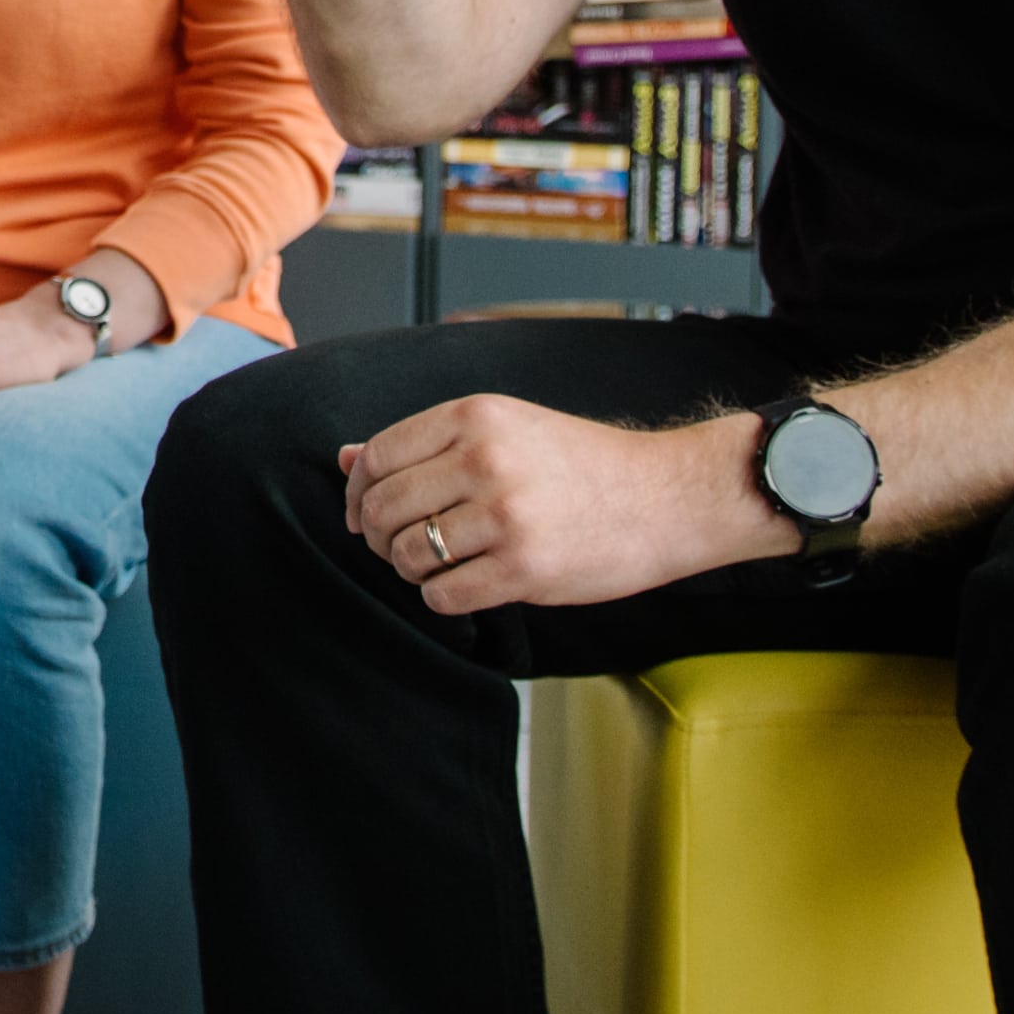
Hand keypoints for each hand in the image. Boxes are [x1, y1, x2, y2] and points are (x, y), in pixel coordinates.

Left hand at [345, 397, 793, 615]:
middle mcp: (483, 460)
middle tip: (396, 546)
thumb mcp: (503, 429)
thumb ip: (424, 444)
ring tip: (437, 565)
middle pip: (384, 509)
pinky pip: (444, 595)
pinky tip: (465, 585)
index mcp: (475, 416)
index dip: (358, 492)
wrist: (668, 496)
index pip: (378, 457)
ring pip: (408, 555)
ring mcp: (505, 515)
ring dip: (410, 569)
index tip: (363, 512)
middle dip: (376, 536)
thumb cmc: (582, 464)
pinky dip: (441, 598)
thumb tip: (346, 458)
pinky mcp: (525, 568)